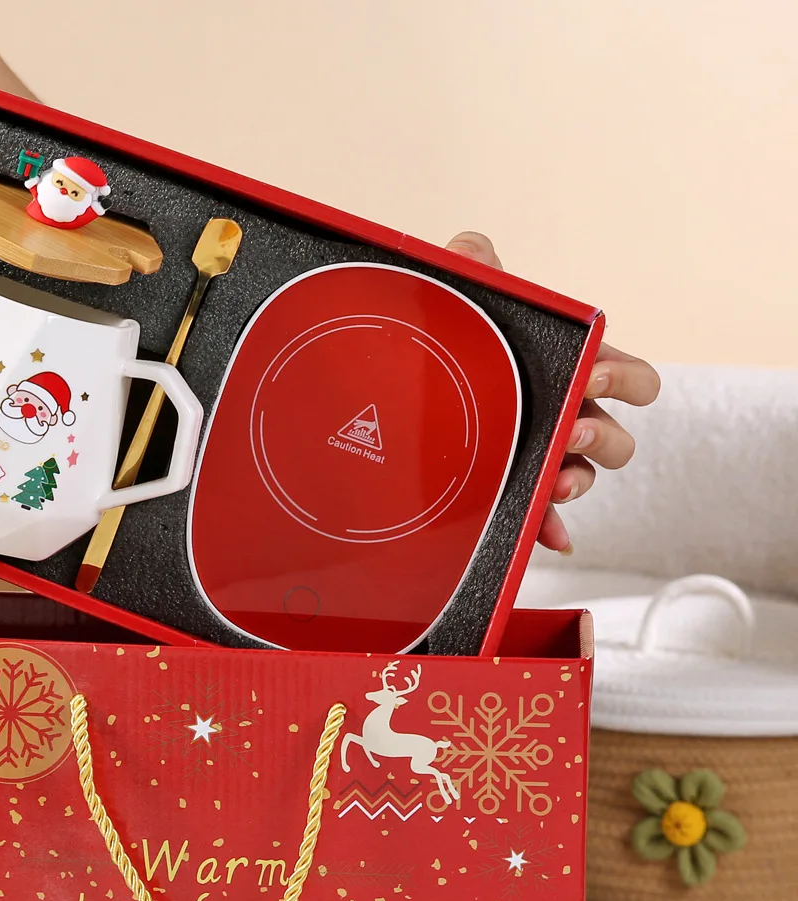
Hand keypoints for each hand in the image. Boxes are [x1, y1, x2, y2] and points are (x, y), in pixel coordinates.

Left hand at [445, 231, 660, 552]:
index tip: (592, 374)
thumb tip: (470, 246)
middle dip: (603, 435)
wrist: (390, 401)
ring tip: (555, 478)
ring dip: (580, 480)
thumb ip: (469, 267)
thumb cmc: (445, 348)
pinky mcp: (513, 491)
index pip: (628, 377)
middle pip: (616, 438)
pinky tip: (548, 537)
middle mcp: (564, 418)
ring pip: (587, 477)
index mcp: (568, 373)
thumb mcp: (459, 304)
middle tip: (569, 428)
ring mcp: (540, 458)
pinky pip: (544, 517)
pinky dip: (550, 527)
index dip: (624, 377)